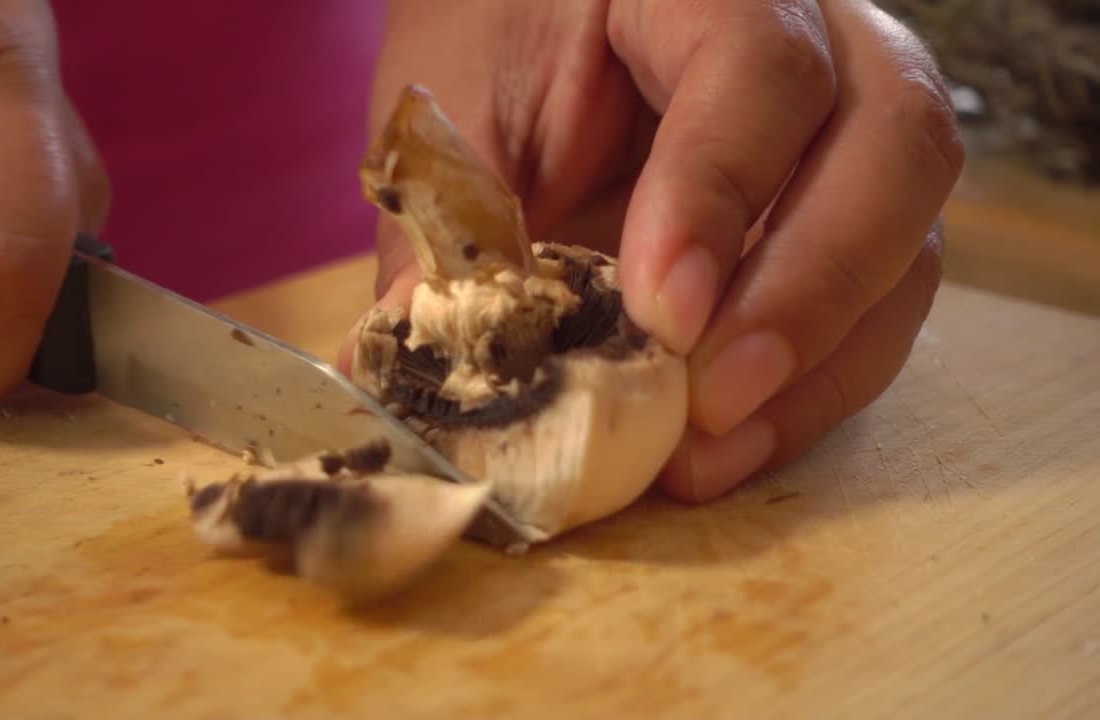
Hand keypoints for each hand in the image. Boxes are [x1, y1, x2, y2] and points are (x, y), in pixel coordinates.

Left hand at [344, 0, 963, 501]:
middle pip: (896, 145)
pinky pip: (879, 303)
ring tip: (711, 451)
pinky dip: (812, 387)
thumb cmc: (497, 42)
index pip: (761, 67)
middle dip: (808, 293)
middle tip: (711, 399)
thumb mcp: (457, 111)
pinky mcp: (848, 211)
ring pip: (908, 239)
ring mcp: (852, 126)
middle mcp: (822, 39)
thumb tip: (410, 373)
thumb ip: (453, 223)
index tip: (662, 310)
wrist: (542, 21)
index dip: (719, 193)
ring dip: (818, 364)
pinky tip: (731, 443)